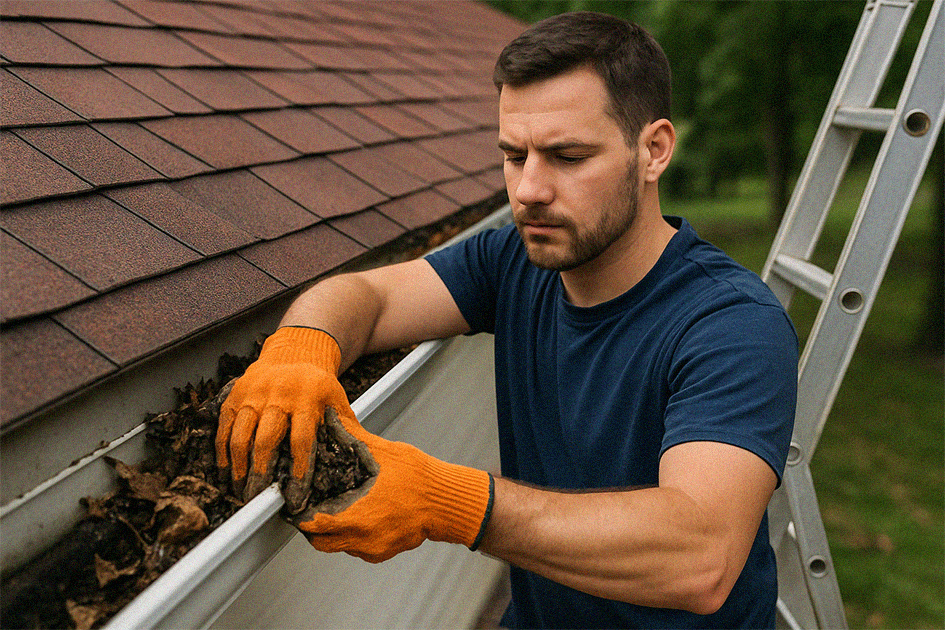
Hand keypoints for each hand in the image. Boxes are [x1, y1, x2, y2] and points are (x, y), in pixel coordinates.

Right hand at [216, 326, 349, 507]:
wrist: (295, 351)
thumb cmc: (318, 384)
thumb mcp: (336, 400)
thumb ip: (343, 429)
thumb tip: (357, 462)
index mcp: (309, 398)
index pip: (302, 440)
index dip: (298, 471)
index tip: (296, 496)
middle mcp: (279, 395)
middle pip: (265, 439)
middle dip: (261, 472)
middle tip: (258, 498)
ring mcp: (254, 394)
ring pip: (240, 434)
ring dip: (238, 466)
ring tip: (240, 489)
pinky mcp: (236, 395)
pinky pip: (224, 426)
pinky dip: (222, 450)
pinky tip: (225, 470)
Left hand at [291, 407, 493, 562]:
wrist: (447, 501)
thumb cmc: (420, 477)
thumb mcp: (384, 452)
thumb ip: (353, 438)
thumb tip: (333, 420)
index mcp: (358, 514)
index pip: (314, 525)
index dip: (300, 516)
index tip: (294, 506)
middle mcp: (363, 537)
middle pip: (320, 542)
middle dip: (312, 528)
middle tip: (310, 510)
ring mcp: (374, 548)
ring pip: (339, 546)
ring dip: (332, 532)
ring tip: (336, 510)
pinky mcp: (383, 553)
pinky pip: (358, 549)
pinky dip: (353, 536)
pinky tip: (360, 516)